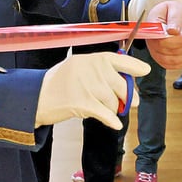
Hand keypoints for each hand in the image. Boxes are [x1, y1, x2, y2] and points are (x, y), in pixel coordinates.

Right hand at [35, 52, 150, 129]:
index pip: (119, 60)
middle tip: (128, 103)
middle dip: (127, 97)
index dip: (135, 66)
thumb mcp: (79, 68)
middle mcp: (91, 69)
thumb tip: (129, 89)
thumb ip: (102, 73)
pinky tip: (115, 123)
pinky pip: (106, 114)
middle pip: (121, 85)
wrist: (36, 97)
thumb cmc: (60, 83)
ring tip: (103, 109)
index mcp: (91, 59)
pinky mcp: (83, 103)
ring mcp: (87, 85)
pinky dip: (112, 120)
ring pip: (113, 101)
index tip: (145, 71)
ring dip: (113, 109)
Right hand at [143, 0, 181, 69]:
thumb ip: (174, 19)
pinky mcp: (164, 60)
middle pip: (169, 51)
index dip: (178, 40)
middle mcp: (152, 42)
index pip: (161, 39)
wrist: (175, 19)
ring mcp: (157, 53)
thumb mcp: (175, 9)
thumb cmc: (172, 12)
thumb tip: (172, 30)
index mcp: (151, 28)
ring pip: (174, 60)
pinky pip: (177, 64)